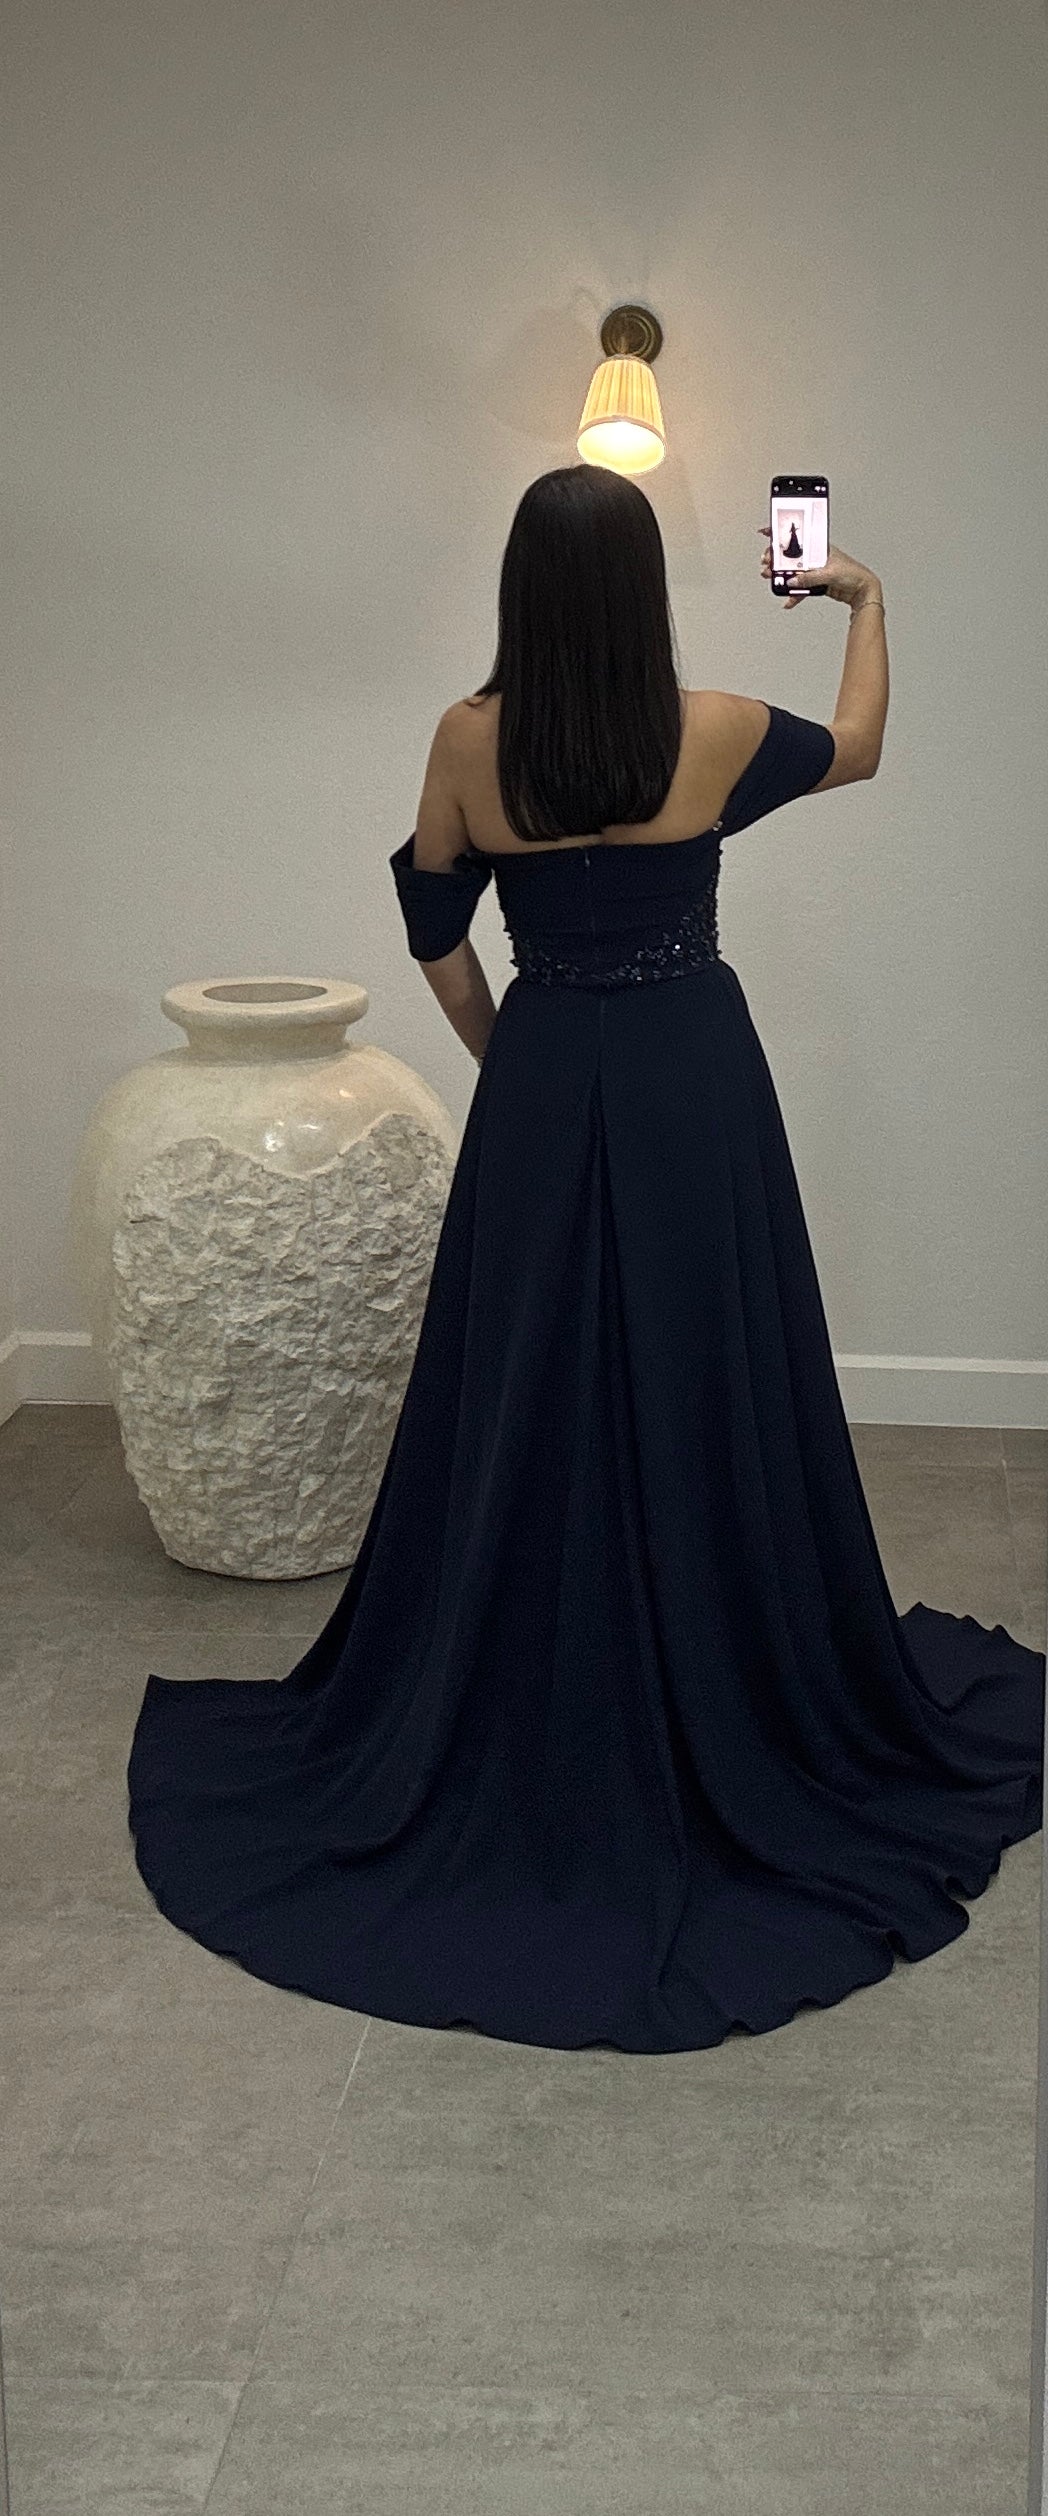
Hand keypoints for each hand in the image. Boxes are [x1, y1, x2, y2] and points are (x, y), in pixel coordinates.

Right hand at [760, 525, 880, 612]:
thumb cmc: (853, 573)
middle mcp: (815, 558)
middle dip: (777, 560)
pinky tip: (789, 600)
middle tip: (766, 564)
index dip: (782, 534)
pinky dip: (794, 595)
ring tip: (772, 579)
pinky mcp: (816, 584)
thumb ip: (809, 577)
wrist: (863, 591)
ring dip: (782, 578)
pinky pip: (801, 588)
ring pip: (794, 573)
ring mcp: (815, 571)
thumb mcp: (829, 573)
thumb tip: (792, 580)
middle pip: (791, 557)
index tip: (767, 532)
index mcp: (819, 547)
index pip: (798, 537)